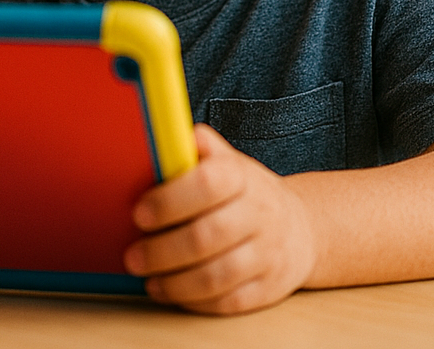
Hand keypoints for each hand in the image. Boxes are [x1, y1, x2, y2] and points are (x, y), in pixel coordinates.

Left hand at [124, 124, 316, 313]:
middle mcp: (260, 214)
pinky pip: (230, 301)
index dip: (170, 199)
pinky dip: (195, 301)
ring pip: (218, 275)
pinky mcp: (269, 288)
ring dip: (175, 282)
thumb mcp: (227, 162)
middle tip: (133, 257)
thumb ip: (197, 149)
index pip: (209, 182)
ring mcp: (268, 253)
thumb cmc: (246, 193)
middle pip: (208, 235)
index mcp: (243, 177)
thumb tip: (165, 130)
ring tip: (148, 279)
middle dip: (162, 250)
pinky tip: (173, 292)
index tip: (139, 213)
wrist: (300, 229)